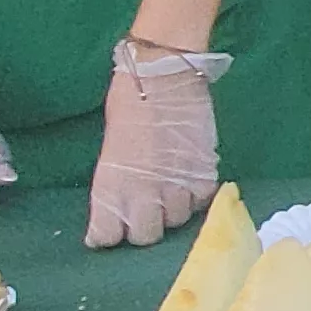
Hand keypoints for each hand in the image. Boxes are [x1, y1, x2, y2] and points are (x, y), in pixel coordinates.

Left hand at [90, 54, 220, 248]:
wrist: (163, 74)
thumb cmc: (128, 101)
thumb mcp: (112, 147)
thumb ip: (117, 180)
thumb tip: (122, 200)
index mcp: (111, 186)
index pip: (106, 235)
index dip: (109, 233)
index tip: (112, 226)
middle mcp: (142, 194)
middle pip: (145, 237)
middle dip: (143, 227)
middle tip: (145, 209)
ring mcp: (176, 185)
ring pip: (177, 221)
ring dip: (172, 209)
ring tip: (171, 188)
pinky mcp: (204, 174)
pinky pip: (202, 201)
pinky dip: (196, 195)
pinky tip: (190, 178)